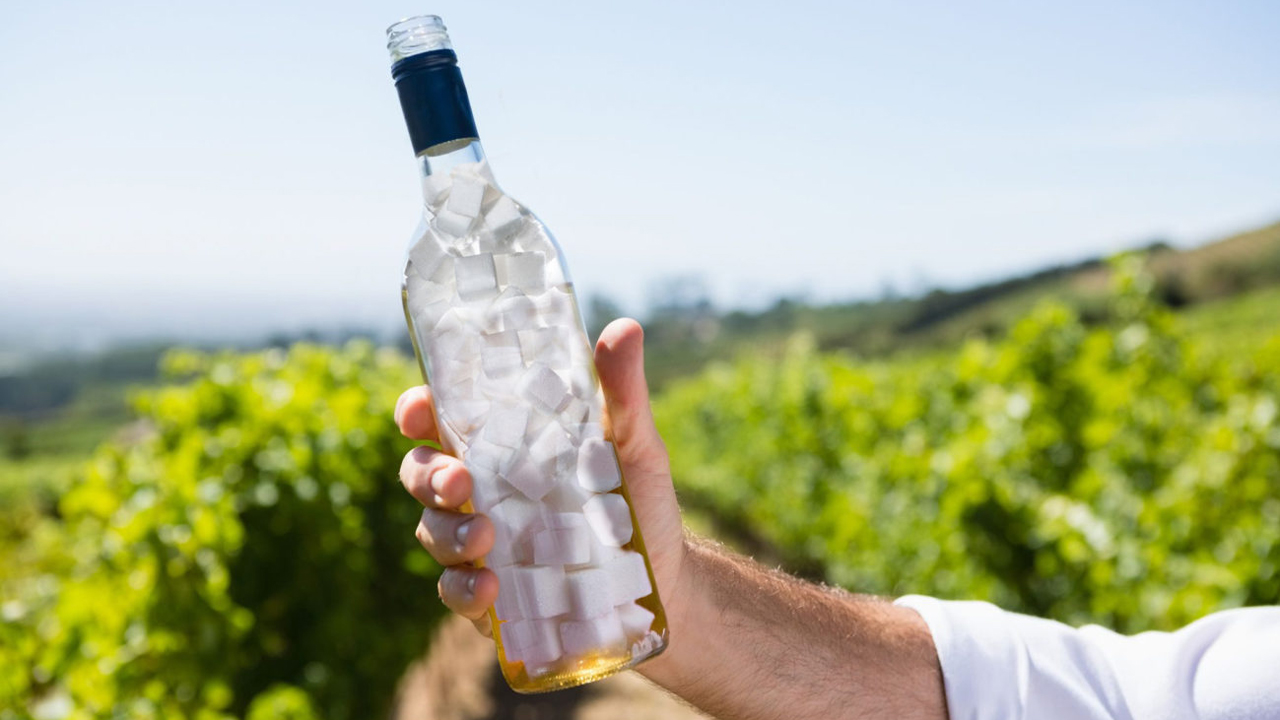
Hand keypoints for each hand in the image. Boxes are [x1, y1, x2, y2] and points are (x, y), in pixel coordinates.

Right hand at [395, 318, 687, 637]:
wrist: (663, 582)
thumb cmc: (637, 501)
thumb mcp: (635, 445)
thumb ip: (622, 392)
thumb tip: (625, 328)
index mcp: (504, 445)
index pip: (441, 419)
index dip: (418, 411)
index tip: (420, 411)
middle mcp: (482, 490)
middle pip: (420, 473)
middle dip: (427, 475)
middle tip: (459, 482)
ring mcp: (480, 543)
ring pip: (432, 531)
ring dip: (448, 533)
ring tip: (485, 537)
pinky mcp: (490, 596)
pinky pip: (454, 591)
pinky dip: (464, 590)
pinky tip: (488, 589)